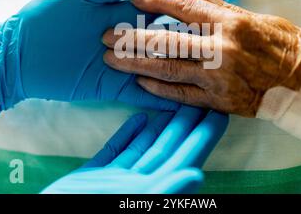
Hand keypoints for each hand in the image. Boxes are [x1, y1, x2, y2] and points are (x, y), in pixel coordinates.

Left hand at [0, 0, 237, 111]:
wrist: (20, 54)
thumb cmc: (47, 17)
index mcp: (125, 11)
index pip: (169, 3)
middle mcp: (132, 38)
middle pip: (173, 35)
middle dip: (201, 34)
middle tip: (234, 37)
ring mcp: (127, 64)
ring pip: (165, 65)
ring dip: (190, 65)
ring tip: (224, 69)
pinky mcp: (115, 87)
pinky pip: (146, 93)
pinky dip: (167, 95)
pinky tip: (193, 97)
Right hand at [41, 106, 228, 193]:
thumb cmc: (80, 212)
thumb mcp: (126, 204)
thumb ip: (165, 191)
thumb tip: (199, 175)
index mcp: (151, 190)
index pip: (186, 158)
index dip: (205, 136)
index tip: (220, 113)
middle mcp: (138, 185)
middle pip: (170, 148)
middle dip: (187, 123)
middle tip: (202, 98)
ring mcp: (116, 181)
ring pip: (146, 148)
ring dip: (162, 126)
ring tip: (176, 101)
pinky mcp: (94, 176)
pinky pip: (117, 152)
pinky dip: (129, 135)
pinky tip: (139, 118)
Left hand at [103, 0, 300, 116]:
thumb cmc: (284, 45)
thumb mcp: (256, 17)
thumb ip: (220, 6)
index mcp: (229, 24)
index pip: (182, 8)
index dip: (155, 1)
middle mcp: (219, 50)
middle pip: (165, 40)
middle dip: (131, 37)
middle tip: (106, 35)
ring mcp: (216, 78)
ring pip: (167, 69)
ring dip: (135, 64)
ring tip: (111, 60)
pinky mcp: (217, 101)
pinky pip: (181, 94)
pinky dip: (158, 89)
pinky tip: (140, 82)